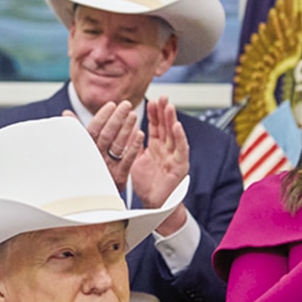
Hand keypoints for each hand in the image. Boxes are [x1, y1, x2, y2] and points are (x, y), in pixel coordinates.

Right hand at [64, 100, 143, 190]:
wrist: (85, 202)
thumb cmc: (82, 172)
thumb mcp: (76, 150)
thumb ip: (75, 132)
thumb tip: (66, 114)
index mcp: (84, 151)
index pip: (93, 130)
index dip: (102, 117)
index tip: (111, 105)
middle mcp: (95, 159)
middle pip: (107, 135)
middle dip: (117, 118)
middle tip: (126, 105)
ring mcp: (107, 168)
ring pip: (117, 145)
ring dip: (126, 129)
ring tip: (133, 114)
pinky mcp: (118, 178)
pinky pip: (127, 161)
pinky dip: (133, 147)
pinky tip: (140, 135)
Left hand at [132, 96, 189, 233]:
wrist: (155, 205)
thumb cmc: (147, 184)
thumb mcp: (133, 160)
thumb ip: (129, 145)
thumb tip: (120, 130)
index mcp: (156, 147)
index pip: (154, 126)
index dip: (153, 114)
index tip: (150, 100)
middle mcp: (166, 149)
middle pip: (165, 126)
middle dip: (163, 111)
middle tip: (161, 96)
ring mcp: (174, 156)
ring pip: (173, 134)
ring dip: (171, 119)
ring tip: (169, 106)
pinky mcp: (180, 165)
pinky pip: (181, 149)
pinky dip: (180, 137)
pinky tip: (177, 126)